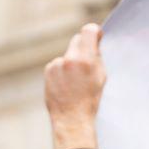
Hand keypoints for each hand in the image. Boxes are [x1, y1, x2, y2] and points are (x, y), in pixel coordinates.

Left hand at [44, 23, 105, 148]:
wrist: (71, 117)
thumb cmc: (90, 99)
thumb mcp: (100, 76)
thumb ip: (96, 57)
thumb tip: (94, 41)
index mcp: (86, 60)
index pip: (88, 31)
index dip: (94, 32)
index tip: (96, 35)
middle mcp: (69, 59)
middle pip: (77, 40)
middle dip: (83, 47)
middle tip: (88, 60)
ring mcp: (56, 65)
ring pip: (68, 55)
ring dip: (72, 61)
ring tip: (76, 81)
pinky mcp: (48, 71)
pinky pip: (58, 64)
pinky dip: (62, 70)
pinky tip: (66, 84)